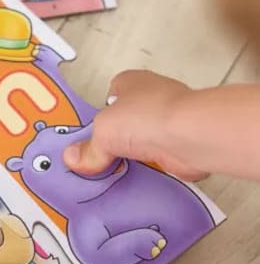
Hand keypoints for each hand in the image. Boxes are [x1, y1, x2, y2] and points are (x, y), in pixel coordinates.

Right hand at [63, 70, 208, 180]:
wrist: (191, 136)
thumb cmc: (146, 118)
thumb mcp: (102, 132)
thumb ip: (87, 148)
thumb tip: (72, 158)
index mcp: (131, 82)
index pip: (112, 93)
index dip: (100, 111)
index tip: (90, 132)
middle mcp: (152, 98)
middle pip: (127, 120)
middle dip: (116, 138)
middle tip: (97, 158)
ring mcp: (170, 121)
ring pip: (143, 141)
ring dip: (132, 157)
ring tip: (112, 174)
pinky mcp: (182, 144)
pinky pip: (158, 160)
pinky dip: (148, 171)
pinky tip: (135, 180)